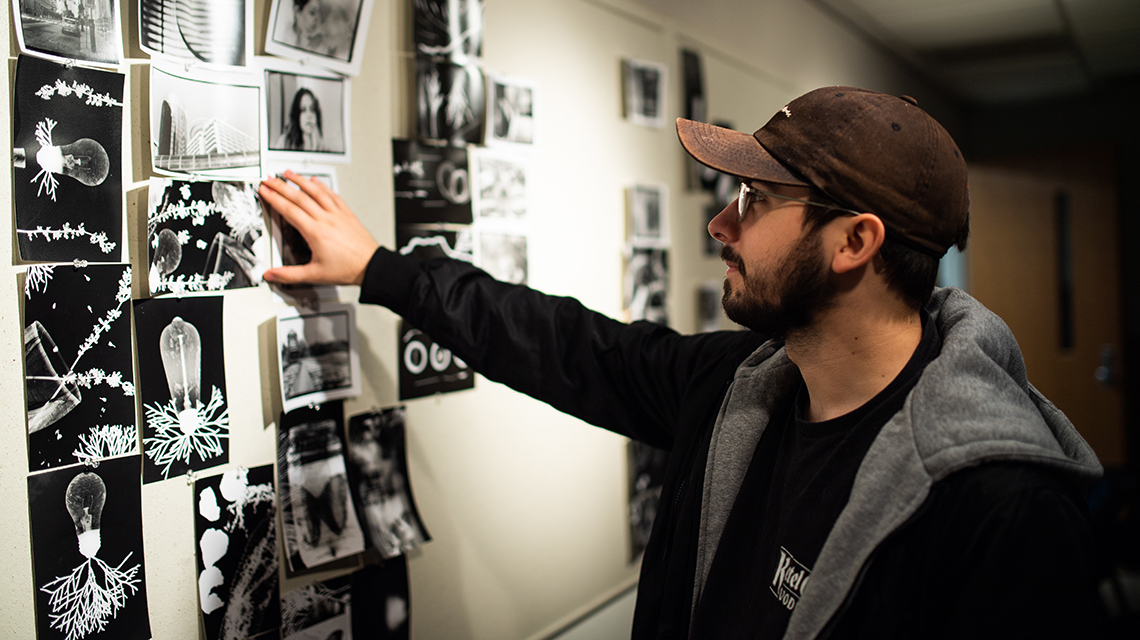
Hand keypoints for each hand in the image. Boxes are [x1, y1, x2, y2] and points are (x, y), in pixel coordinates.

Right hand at [258, 171, 379, 285]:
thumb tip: (271, 275)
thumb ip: (290, 274)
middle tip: (270, 179)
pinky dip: (322, 186)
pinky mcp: (347, 214)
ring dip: (301, 181)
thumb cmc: (347, 269)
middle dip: (282, 187)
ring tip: (289, 173)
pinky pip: (333, 195)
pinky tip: (316, 181)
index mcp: (316, 232)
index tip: (265, 191)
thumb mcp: (314, 275)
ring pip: (317, 192)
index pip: (290, 210)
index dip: (274, 199)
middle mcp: (326, 219)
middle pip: (300, 197)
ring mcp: (338, 214)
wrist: (371, 266)